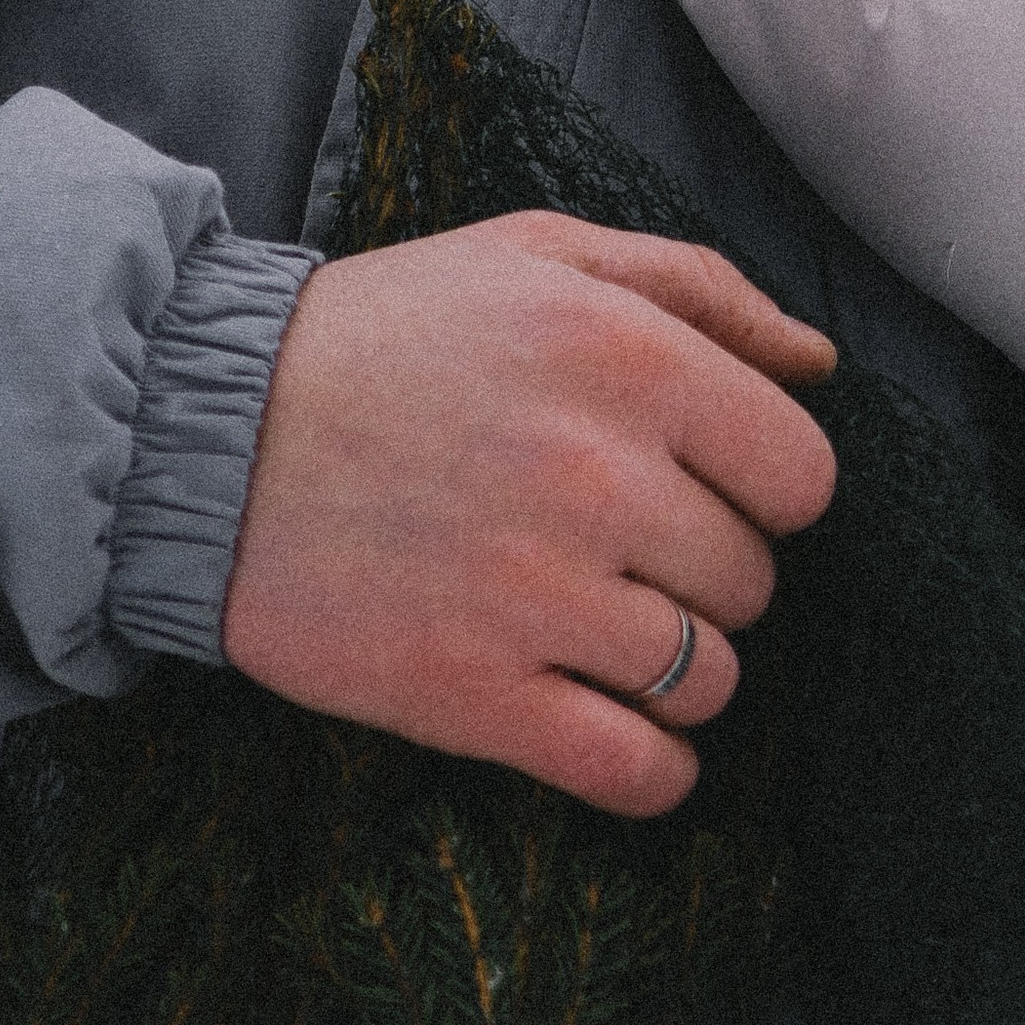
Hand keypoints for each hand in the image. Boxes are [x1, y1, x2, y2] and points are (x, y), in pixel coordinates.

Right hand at [220, 210, 838, 818]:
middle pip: (753, 579)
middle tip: (631, 546)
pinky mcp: (472, 695)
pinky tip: (624, 734)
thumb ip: (700, 288)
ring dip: (679, 665)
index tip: (711, 483)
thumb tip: (820, 362)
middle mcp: (601, 477)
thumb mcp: (543, 252)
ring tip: (610, 626)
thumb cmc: (390, 332)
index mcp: (630, 357)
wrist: (205, 433)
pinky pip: (635, 771)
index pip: (802, 475)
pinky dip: (653, 769)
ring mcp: (539, 596)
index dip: (767, 486)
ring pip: (707, 678)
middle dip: (709, 568)